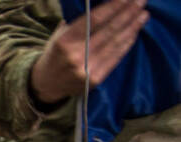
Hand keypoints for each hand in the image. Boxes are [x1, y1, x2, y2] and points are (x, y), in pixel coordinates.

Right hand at [29, 0, 146, 104]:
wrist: (46, 85)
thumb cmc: (56, 54)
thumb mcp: (60, 35)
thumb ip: (80, 23)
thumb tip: (107, 6)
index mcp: (65, 41)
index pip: (95, 19)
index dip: (114, 6)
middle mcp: (75, 55)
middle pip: (109, 29)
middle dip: (128, 13)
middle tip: (142, 0)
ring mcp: (86, 69)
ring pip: (115, 43)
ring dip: (132, 27)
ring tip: (143, 14)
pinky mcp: (95, 79)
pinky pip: (115, 57)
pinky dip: (126, 43)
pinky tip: (134, 32)